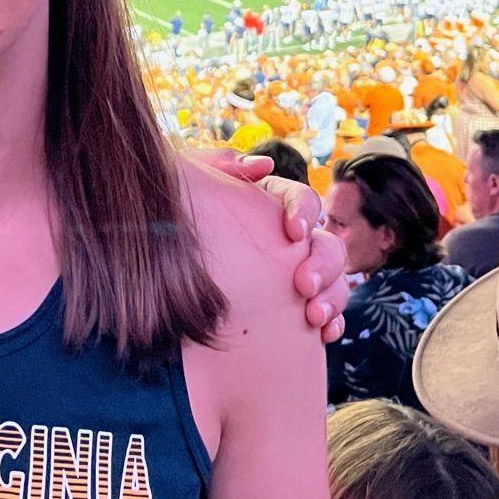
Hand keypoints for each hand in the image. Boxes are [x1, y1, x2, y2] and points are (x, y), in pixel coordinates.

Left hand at [191, 149, 349, 342]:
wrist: (163, 277)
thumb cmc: (179, 222)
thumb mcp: (191, 185)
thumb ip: (222, 166)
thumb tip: (264, 164)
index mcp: (272, 205)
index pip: (303, 199)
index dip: (304, 213)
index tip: (292, 232)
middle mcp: (292, 240)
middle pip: (327, 243)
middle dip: (323, 263)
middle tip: (304, 285)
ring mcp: (300, 274)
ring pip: (336, 280)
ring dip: (332, 296)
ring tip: (313, 316)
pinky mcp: (299, 307)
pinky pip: (329, 315)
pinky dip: (332, 322)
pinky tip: (322, 334)